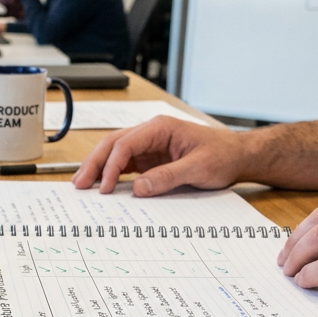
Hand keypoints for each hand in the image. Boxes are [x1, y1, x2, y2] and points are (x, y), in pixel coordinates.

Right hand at [72, 116, 248, 195]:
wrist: (238, 156)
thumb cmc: (223, 156)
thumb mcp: (198, 168)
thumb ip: (167, 177)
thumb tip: (139, 189)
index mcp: (160, 128)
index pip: (126, 144)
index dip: (111, 166)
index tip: (104, 187)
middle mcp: (151, 132)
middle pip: (113, 144)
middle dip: (94, 163)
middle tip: (80, 183)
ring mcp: (149, 145)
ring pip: (115, 152)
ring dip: (99, 168)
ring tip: (83, 184)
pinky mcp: (151, 158)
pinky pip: (126, 164)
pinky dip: (111, 174)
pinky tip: (102, 186)